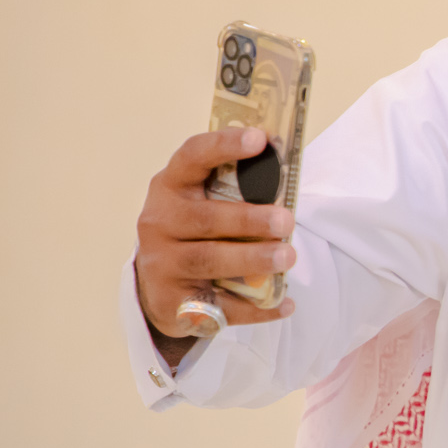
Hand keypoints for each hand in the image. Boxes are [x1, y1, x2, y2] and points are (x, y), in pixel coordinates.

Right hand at [136, 128, 295, 364]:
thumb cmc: (196, 233)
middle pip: (205, 219)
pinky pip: (219, 306)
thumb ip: (235, 190)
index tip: (260, 139)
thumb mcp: (204, 204)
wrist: (160, 288)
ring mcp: (162, 263)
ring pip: (209, 261)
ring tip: (287, 257)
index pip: (192, 157)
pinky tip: (285, 304)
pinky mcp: (172, 302)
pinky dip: (256, 308)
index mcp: (171, 187)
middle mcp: (159, 222)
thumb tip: (289, 173)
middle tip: (286, 221)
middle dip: (249, 219)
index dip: (224, 145)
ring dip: (252, 259)